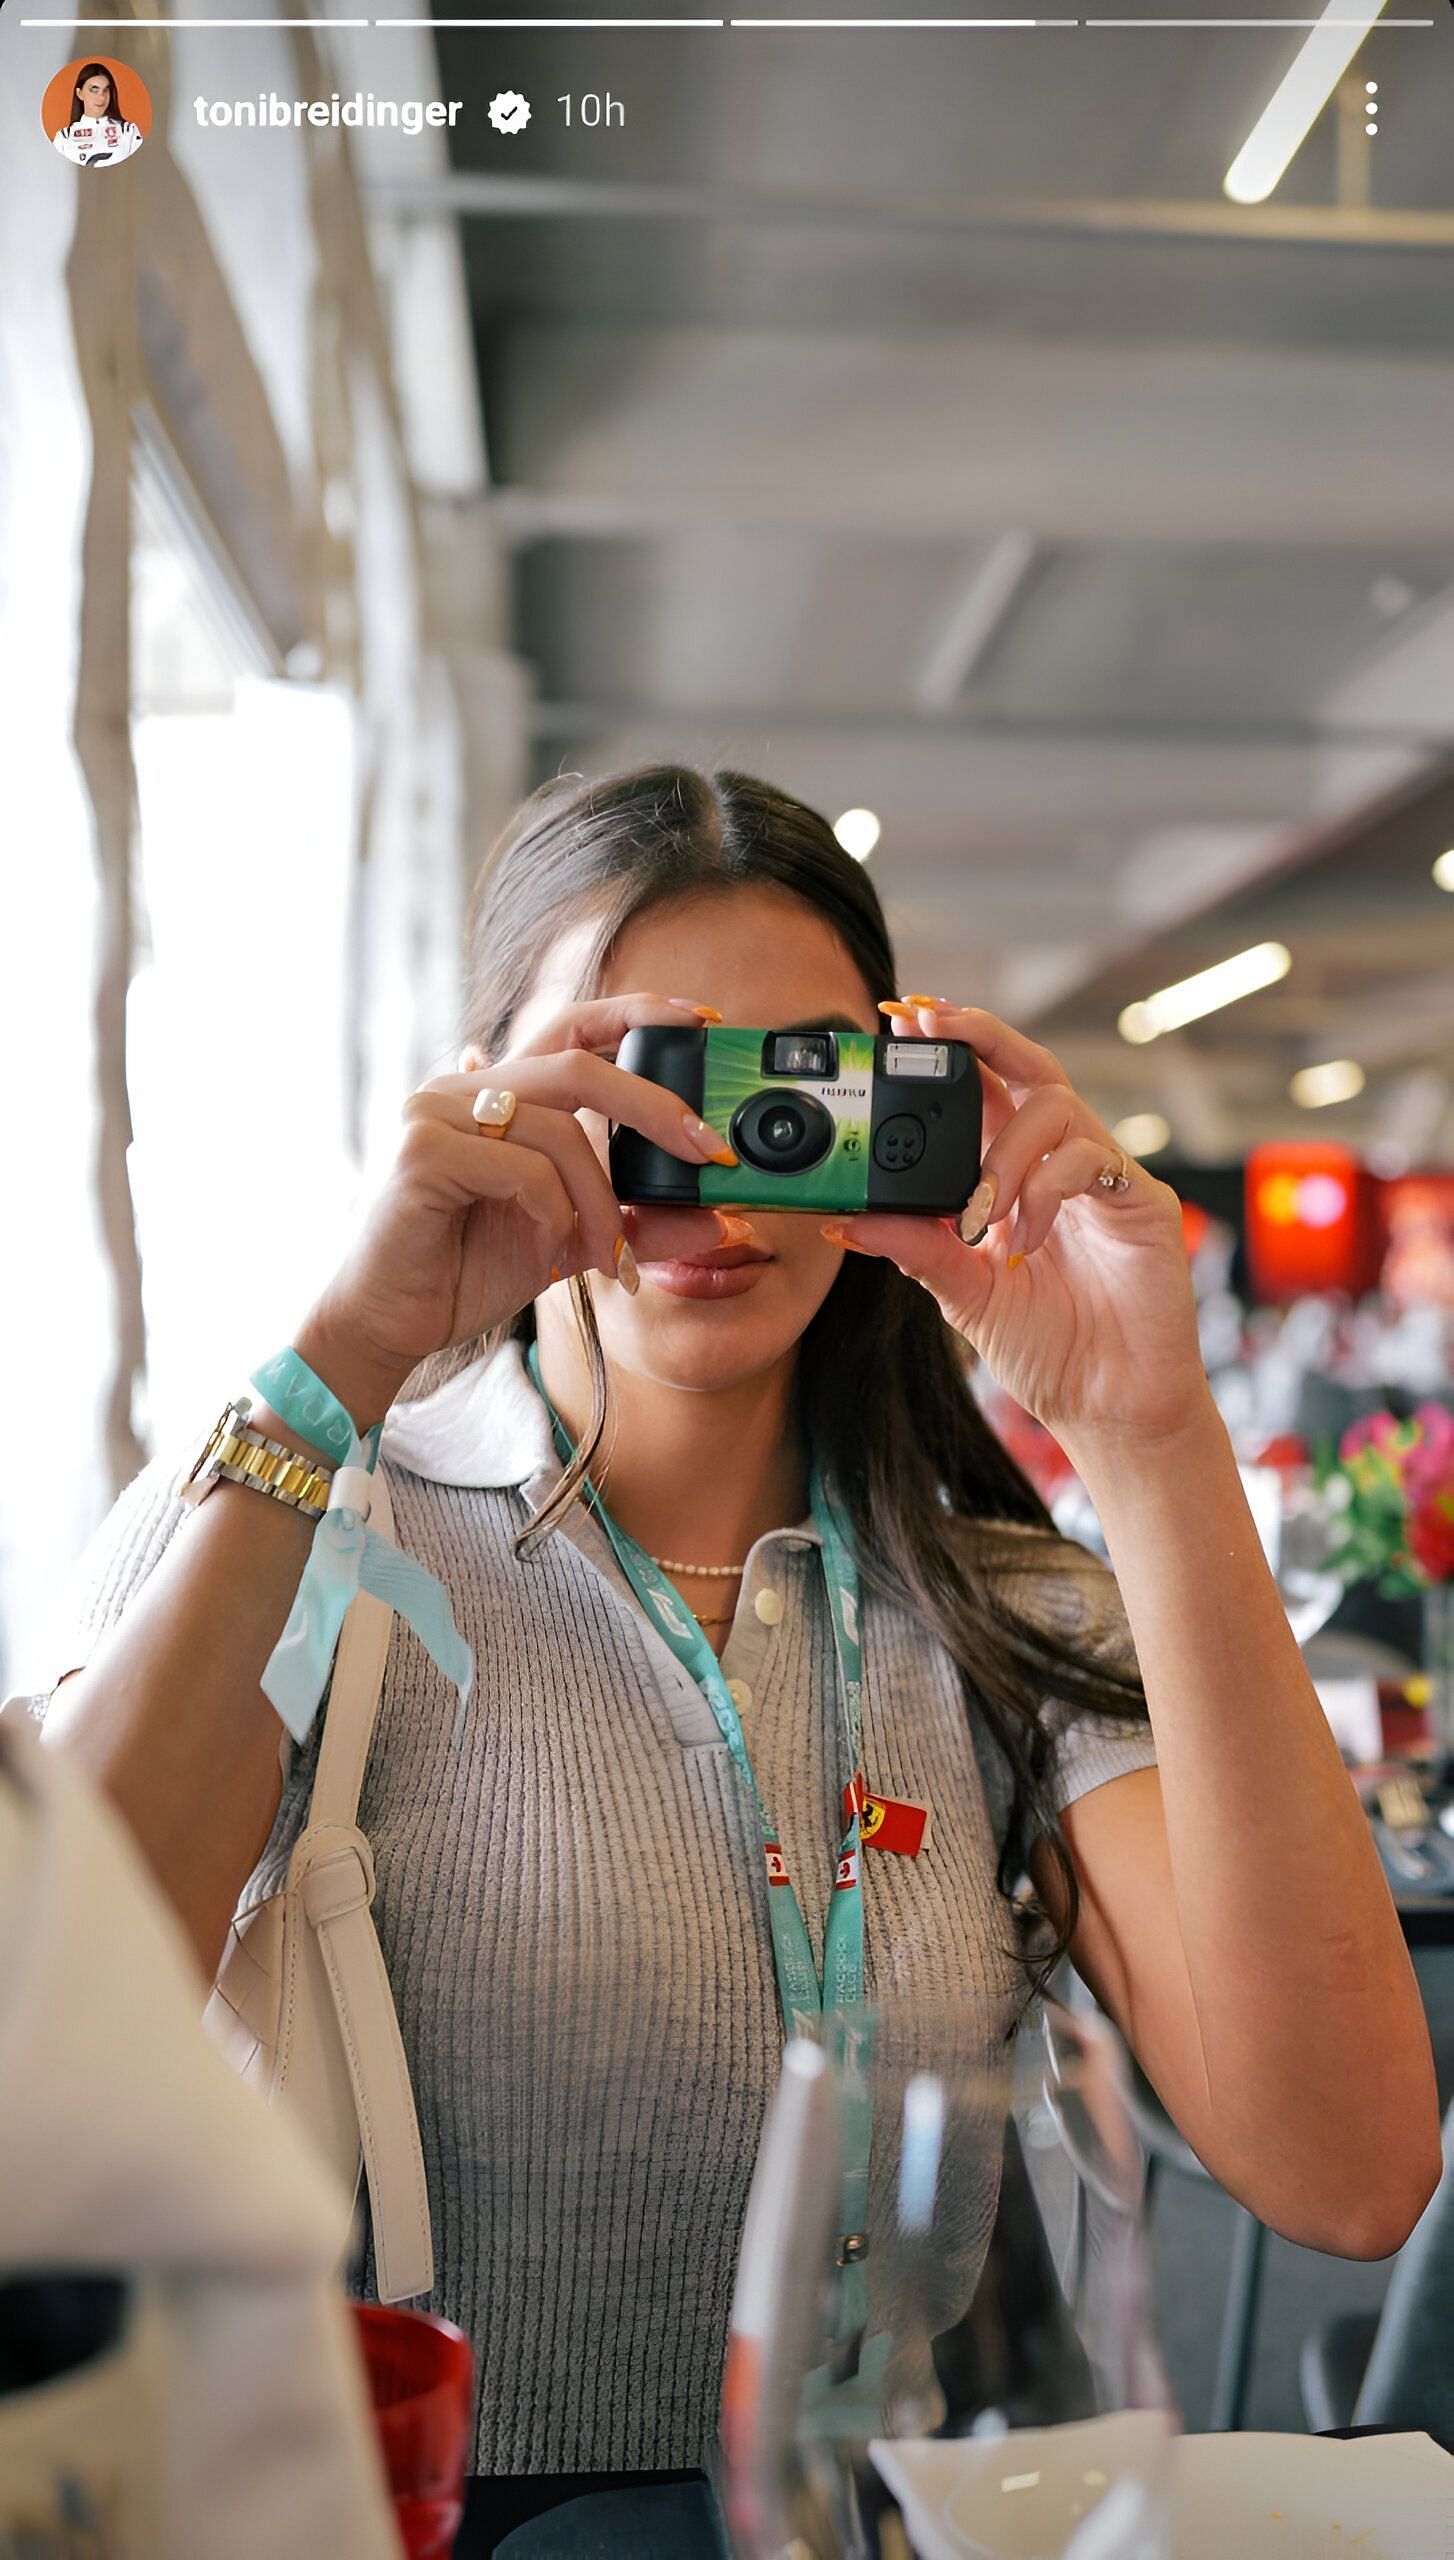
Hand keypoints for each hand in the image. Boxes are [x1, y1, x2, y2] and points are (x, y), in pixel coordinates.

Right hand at [297, 993, 735, 1415]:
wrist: (386, 1325)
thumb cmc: (464, 1273)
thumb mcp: (570, 1241)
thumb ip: (635, 1223)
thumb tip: (718, 1220)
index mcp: (496, 1094)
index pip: (571, 1027)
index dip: (638, 1012)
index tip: (701, 1021)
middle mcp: (463, 1088)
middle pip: (580, 1065)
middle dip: (656, 1107)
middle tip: (708, 1152)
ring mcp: (435, 1112)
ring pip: (560, 1130)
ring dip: (603, 1202)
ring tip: (608, 1256)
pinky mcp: (421, 1152)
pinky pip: (524, 1170)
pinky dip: (555, 1216)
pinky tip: (550, 1255)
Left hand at [823, 1000, 1208, 1459]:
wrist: (1109, 1407)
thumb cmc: (1048, 1348)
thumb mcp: (963, 1292)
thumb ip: (915, 1248)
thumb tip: (845, 1219)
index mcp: (1017, 1175)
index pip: (984, 1090)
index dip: (948, 1048)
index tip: (899, 1020)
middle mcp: (1062, 1164)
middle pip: (1028, 1066)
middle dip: (978, 1033)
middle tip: (926, 1022)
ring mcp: (1106, 1180)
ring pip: (1055, 1107)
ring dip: (1004, 1151)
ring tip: (980, 1211)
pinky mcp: (1144, 1203)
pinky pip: (1094, 1159)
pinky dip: (1046, 1188)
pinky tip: (1026, 1235)